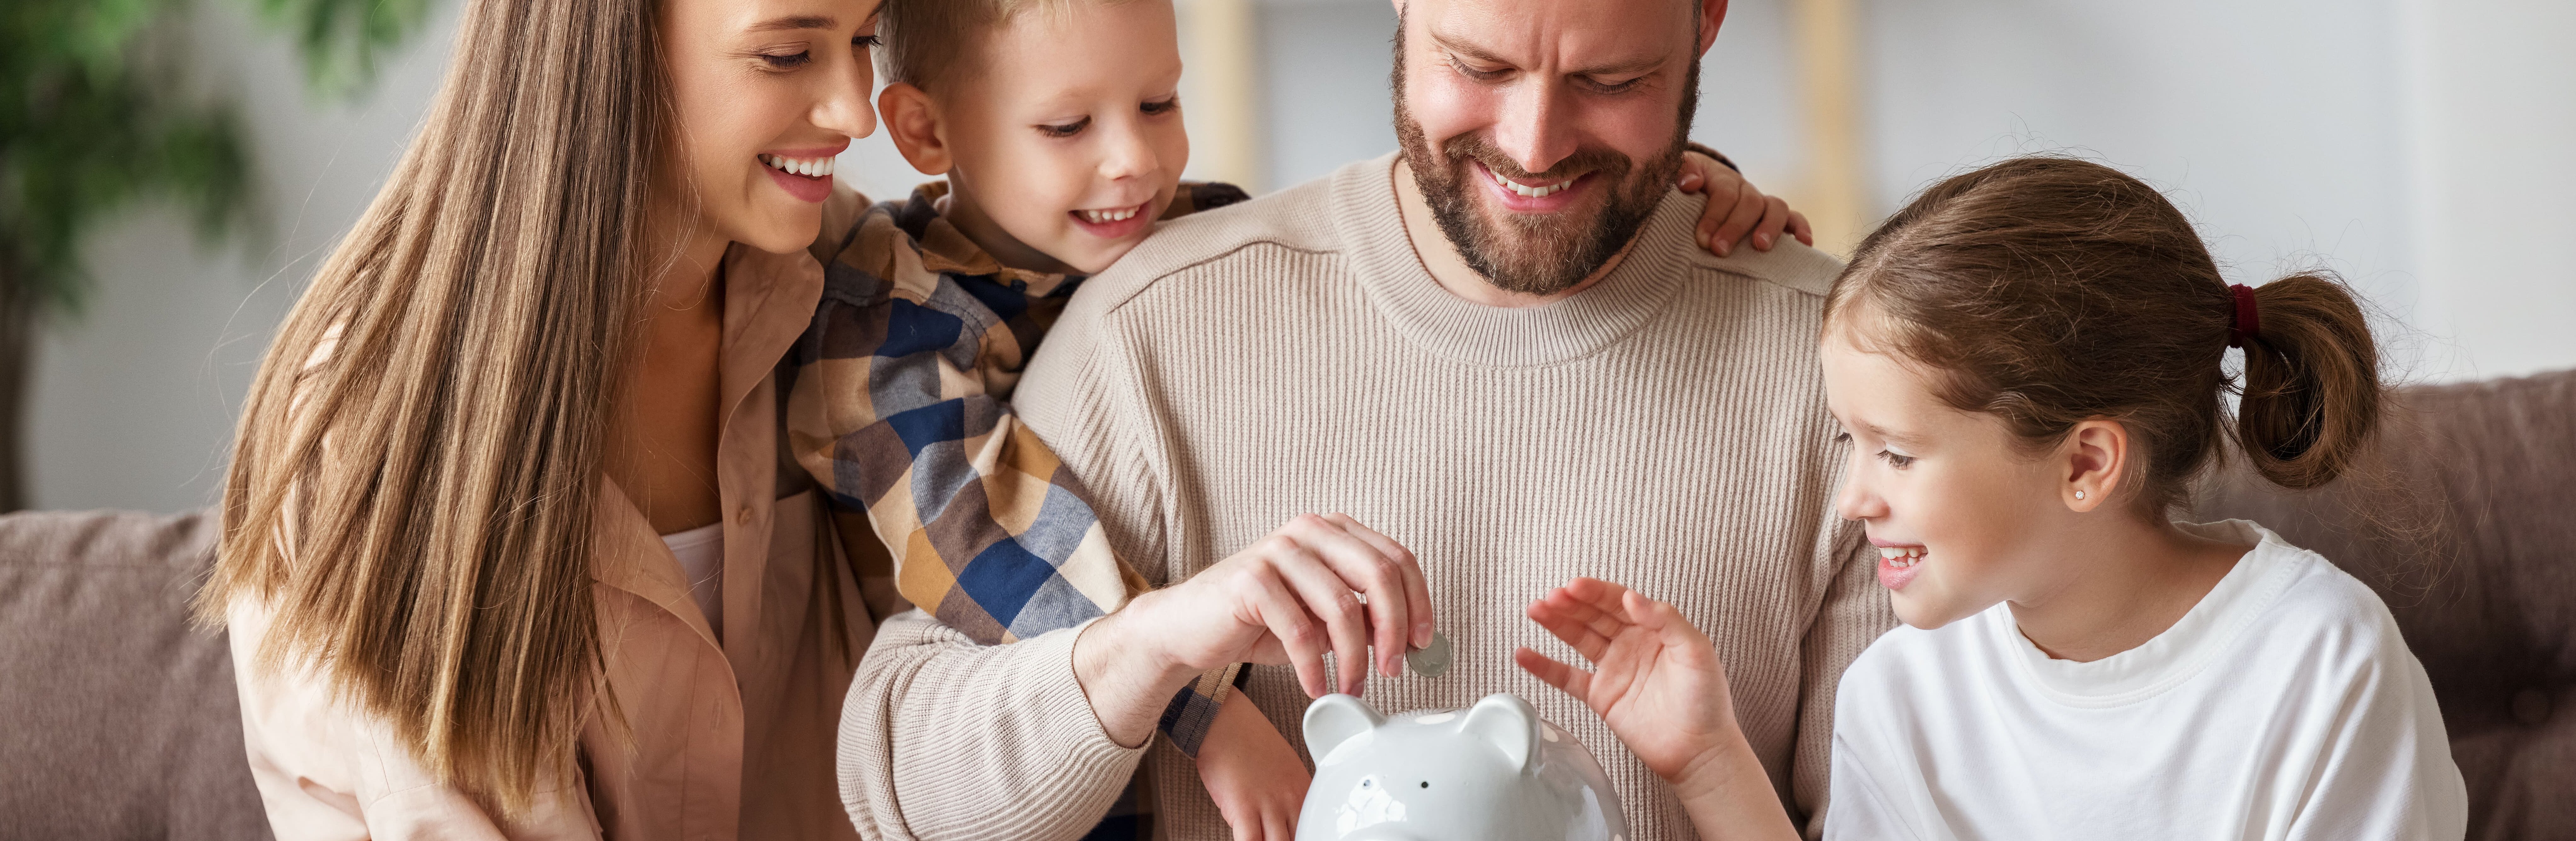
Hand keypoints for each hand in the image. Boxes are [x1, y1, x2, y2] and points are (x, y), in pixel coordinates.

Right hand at [1076, 514, 1431, 744]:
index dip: (1419, 603)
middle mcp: (1309, 529)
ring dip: (1355, 657)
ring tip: (1352, 686)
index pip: (1397, 558)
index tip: (1423, 644)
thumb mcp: (1323, 618)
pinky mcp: (1250, 578)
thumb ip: (1364, 617)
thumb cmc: (1260, 622)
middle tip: (1393, 669)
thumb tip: (1411, 641)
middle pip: (1379, 574)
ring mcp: (1278, 550)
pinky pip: (1300, 630)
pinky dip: (1315, 667)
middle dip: (1394, 629)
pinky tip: (1317, 686)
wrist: (1189, 627)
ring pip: (1342, 606)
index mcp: (1333, 530)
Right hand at [1196, 697, 1310, 840]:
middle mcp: (1291, 801)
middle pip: (1299, 838)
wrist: (1224, 720)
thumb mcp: (1285, 768)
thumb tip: (1285, 821)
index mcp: (1304, 792)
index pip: (1313, 829)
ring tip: (1261, 839)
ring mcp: (1269, 805)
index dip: (1304, 836)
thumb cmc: (1248, 741)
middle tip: (1277, 839)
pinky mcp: (1244, 809)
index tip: (1294, 836)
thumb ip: (1290, 797)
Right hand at [1517, 578, 1798, 840]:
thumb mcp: (1697, 651)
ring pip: (1578, 638)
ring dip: (1555, 623)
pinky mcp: (1601, 696)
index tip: (1576, 586)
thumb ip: (1667, 620)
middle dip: (1571, 603)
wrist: (1700, 750)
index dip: (1596, 592)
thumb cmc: (1707, 701)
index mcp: (1654, 629)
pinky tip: (1525, 654)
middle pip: (1594, 615)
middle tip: (1552, 597)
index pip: (1619, 601)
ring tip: (1536, 610)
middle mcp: (1631, 644)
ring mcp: (1613, 669)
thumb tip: (1633, 597)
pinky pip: (1567, 677)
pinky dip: (1545, 666)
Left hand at [1675, 151, 1813, 256]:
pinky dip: (1801, 228)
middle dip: (1736, 227)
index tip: (1702, 239)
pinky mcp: (1773, 217)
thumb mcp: (1674, 176)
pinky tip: (1804, 244)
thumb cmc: (1683, 188)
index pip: (1724, 193)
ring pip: (1775, 207)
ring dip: (1770, 227)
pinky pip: (1794, 218)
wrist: (1697, 185)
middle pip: (1750, 202)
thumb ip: (1680, 173)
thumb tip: (1692, 184)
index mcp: (1720, 178)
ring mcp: (1761, 203)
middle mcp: (1744, 189)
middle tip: (1719, 250)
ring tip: (1760, 247)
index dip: (1714, 216)